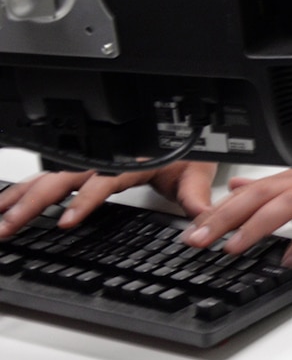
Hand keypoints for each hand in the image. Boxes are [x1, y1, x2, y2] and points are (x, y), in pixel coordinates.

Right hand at [0, 161, 216, 235]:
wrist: (183, 133)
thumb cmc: (185, 152)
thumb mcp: (195, 170)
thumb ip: (195, 195)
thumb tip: (202, 216)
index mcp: (130, 160)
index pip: (102, 180)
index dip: (84, 200)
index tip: (68, 221)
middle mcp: (103, 161)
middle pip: (61, 179)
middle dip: (33, 203)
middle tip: (9, 226)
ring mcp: (86, 165)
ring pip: (46, 179)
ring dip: (18, 198)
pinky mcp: (77, 170)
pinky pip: (44, 180)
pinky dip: (19, 192)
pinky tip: (2, 207)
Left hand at [183, 170, 291, 267]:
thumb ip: (270, 188)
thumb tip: (236, 186)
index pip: (248, 191)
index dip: (218, 209)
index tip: (190, 230)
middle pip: (259, 196)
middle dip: (226, 216)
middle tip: (198, 239)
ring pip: (286, 206)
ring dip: (256, 227)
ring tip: (233, 247)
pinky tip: (290, 260)